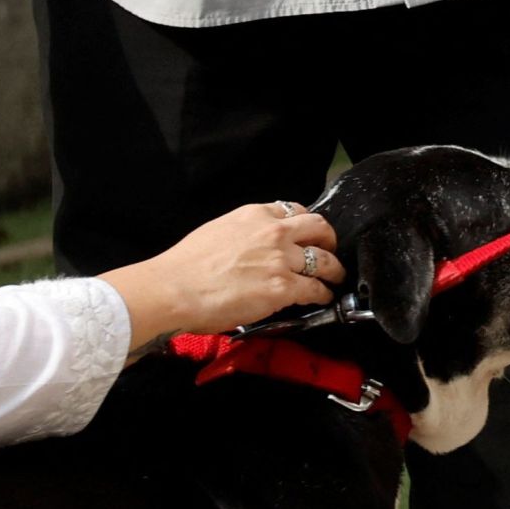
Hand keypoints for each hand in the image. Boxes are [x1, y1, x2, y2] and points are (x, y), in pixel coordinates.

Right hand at [100, 201, 345, 351]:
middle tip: (329, 251)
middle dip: (329, 240)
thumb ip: (242, 235)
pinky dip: (323, 294)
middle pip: (319, 227)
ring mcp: (280, 259)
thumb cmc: (185, 266)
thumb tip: (251, 251)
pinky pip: (316, 289)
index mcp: (253, 214)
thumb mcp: (216, 231)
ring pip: (325, 260)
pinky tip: (323, 298)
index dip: (304, 224)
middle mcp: (272, 232)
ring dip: (334, 270)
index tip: (307, 234)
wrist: (174, 289)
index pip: (292, 211)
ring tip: (335, 278)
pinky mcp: (283, 287)